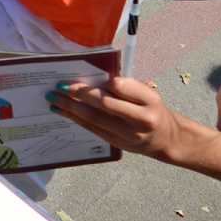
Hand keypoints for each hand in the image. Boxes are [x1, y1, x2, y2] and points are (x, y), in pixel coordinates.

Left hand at [47, 75, 203, 161]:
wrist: (166, 138)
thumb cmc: (152, 109)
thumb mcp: (148, 94)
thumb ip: (126, 87)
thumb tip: (94, 80)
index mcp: (151, 100)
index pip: (123, 88)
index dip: (101, 83)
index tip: (82, 76)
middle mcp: (141, 118)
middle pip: (106, 105)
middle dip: (80, 95)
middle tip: (61, 87)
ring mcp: (129, 134)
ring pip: (95, 119)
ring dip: (71, 109)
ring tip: (54, 100)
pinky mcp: (118, 143)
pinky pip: (93, 129)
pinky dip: (77, 119)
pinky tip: (64, 112)